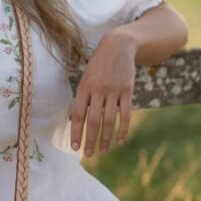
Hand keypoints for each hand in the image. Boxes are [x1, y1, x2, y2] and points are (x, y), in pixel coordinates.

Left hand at [68, 29, 136, 156]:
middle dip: (90, 140)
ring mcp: (113, 91)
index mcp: (83, 88)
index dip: (76, 132)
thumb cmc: (98, 65)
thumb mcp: (85, 77)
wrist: (118, 46)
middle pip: (93, 121)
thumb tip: (72, 120)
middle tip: (89, 154)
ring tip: (103, 151)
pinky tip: (120, 141)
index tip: (75, 147)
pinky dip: (123, 129)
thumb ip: (81, 98)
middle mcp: (97, 90)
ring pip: (109, 121)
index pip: (77, 115)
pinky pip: (125, 114)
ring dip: (106, 139)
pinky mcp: (127, 91)